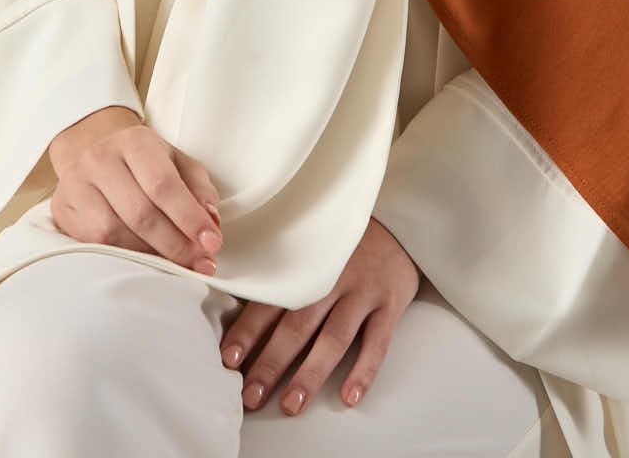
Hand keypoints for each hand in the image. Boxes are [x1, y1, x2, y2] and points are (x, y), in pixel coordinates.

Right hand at [47, 106, 223, 273]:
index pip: (163, 184)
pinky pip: (94, 245)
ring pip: (114, 234)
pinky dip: (123, 257)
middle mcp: (100, 159)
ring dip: (150, 256)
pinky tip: (143, 260)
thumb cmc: (143, 162)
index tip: (212, 243)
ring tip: (175, 264)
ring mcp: (76, 184)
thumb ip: (198, 189)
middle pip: (140, 213)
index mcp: (134, 141)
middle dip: (175, 245)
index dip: (189, 218)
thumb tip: (210, 222)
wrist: (94, 150)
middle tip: (199, 263)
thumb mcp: (177, 163)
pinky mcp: (62, 210)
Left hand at [219, 216, 420, 417]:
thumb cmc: (345, 246)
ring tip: (292, 404)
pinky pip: (378, 342)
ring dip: (311, 373)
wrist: (400, 224)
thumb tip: (240, 315)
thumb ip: (286, 278)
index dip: (248, 331)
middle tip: (252, 396)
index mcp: (307, 265)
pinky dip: (364, 371)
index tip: (228, 361)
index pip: (271, 300)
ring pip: (335, 337)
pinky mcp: (391, 304)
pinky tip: (349, 396)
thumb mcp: (313, 250)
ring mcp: (363, 292)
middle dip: (272, 362)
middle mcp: (333, 279)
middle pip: (298, 324)